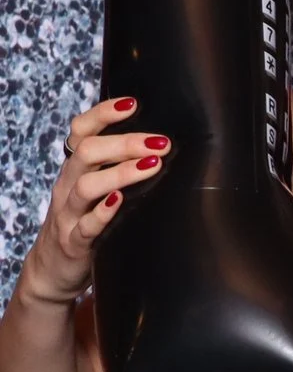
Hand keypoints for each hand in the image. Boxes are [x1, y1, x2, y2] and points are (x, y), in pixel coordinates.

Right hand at [17, 98, 164, 308]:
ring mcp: (68, 214)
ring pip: (87, 186)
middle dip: (125, 143)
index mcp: (75, 170)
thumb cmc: (84, 222)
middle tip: (160, 142)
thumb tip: (160, 144)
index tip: (133, 103)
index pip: (80, 131)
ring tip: (153, 165)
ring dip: (121, 173)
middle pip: (87, 152)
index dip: (103, 114)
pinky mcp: (74, 243)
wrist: (53, 269)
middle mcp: (68, 186)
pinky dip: (103, 213)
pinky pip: (86, 226)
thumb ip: (115, 168)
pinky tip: (121, 202)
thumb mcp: (94, 190)